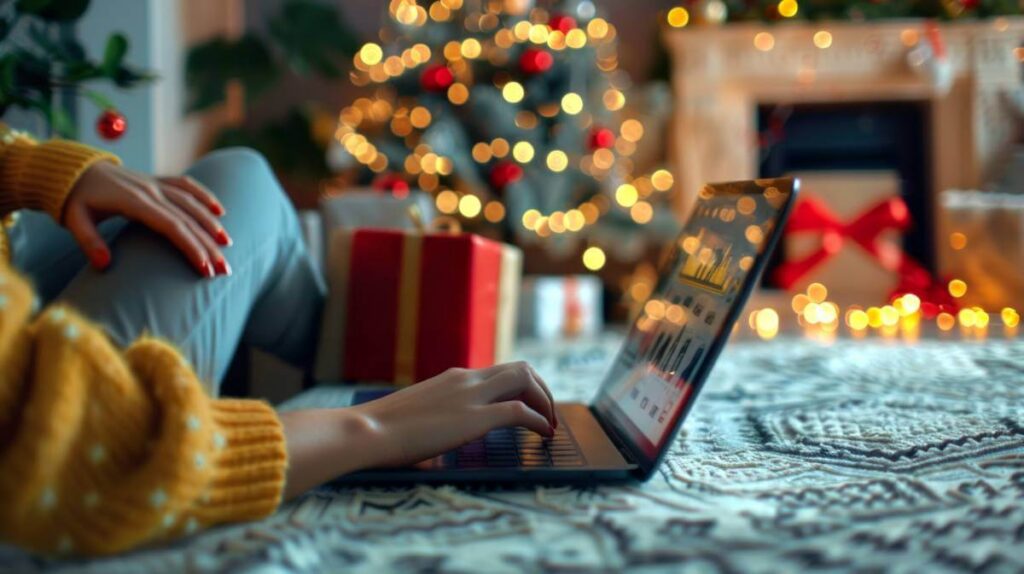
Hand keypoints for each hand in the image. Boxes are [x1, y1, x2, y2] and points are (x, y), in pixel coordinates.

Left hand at [64, 160, 230, 276]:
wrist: (73, 170)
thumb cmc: (75, 199)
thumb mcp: (75, 220)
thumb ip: (88, 242)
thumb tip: (104, 265)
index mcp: (135, 202)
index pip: (171, 226)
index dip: (191, 246)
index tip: (205, 268)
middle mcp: (151, 190)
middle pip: (188, 219)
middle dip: (209, 245)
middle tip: (224, 269)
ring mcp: (156, 184)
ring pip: (192, 203)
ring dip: (212, 224)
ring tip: (227, 245)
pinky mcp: (157, 181)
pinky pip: (186, 185)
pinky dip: (204, 196)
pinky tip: (220, 210)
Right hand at [278, 362, 556, 496]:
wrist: (366, 431)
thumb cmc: (380, 431)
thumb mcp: (415, 417)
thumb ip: (434, 420)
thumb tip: (435, 442)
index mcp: (452, 378)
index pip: (498, 371)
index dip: (521, 386)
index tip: (530, 404)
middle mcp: (466, 379)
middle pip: (520, 368)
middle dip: (542, 389)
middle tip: (549, 412)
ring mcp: (471, 396)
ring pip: (525, 380)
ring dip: (545, 400)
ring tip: (550, 423)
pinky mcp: (475, 417)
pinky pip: (520, 412)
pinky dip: (538, 421)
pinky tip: (543, 435)